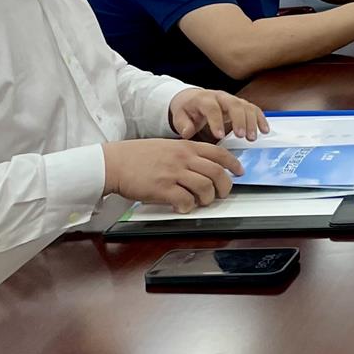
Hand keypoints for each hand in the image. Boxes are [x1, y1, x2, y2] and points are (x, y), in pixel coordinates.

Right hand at [101, 138, 242, 212]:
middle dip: (225, 186)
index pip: (219, 154)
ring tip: (201, 202)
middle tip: (222, 194)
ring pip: (205, 187)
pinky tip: (183, 206)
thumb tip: (204, 165)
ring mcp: (173, 172)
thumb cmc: (138, 155)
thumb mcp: (168, 146)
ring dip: (207, 198)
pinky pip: (185, 200)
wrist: (114, 162)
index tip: (239, 171)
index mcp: (186, 146)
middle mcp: (183, 158)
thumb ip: (186, 153)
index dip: (234, 164)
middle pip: (217, 172)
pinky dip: (188, 206)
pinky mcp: (162, 188)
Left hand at [168, 88, 269, 141]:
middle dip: (239, 120)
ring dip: (252, 122)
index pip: (212, 108)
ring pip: (246, 106)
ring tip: (252, 138)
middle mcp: (221, 97)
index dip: (216, 121)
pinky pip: (254, 109)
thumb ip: (183, 125)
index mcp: (204, 99)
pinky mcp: (241, 104)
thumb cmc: (187, 109)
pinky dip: (260, 119)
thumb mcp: (180, 116)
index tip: (219, 136)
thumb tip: (187, 133)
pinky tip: (264, 130)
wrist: (192, 98)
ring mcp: (233, 99)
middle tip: (242, 136)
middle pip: (234, 104)